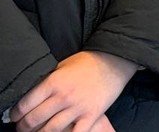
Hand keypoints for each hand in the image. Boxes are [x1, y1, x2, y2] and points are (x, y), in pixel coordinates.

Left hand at [10, 51, 136, 131]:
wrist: (115, 60)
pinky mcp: (92, 114)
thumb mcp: (61, 66)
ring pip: (50, 130)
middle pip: (34, 120)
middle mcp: (63, 96)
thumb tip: (31, 97)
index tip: (15, 117)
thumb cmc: (87, 62)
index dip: (15, 114)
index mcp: (53, 82)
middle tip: (23, 128)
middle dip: (24, 127)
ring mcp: (78, 107)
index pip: (25, 105)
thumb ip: (47, 82)